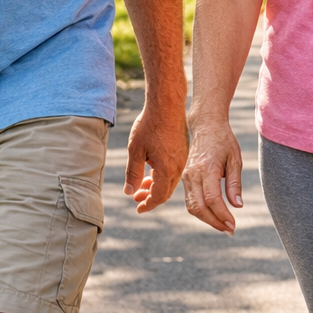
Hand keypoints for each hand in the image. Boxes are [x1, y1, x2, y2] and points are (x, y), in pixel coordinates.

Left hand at [123, 98, 187, 212]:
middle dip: (151, 197)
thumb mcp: (135, 151)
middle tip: (135, 198)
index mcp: (167, 170)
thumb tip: (130, 192)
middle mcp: (178, 167)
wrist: (167, 103)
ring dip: (156, 186)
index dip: (147, 205)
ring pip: (170, 181)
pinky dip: (163, 176)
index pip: (158, 197)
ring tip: (141, 185)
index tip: (138, 209)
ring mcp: (183, 159)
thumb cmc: (150, 125)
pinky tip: (151, 171)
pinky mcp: (183, 151)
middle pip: (166, 192)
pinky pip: (174, 171)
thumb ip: (132, 174)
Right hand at [179, 117, 242, 233]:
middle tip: (230, 230)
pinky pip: (190, 201)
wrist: (205, 126)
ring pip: (192, 207)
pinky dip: (201, 211)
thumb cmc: (224, 141)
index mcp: (206, 168)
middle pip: (198, 207)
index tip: (233, 224)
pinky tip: (215, 215)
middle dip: (214, 222)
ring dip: (207, 220)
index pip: (211, 199)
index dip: (222, 215)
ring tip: (224, 226)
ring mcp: (186, 177)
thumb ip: (235, 183)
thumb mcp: (235, 159)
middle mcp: (192, 175)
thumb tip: (237, 205)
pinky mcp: (185, 179)